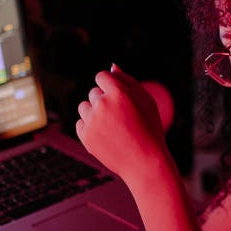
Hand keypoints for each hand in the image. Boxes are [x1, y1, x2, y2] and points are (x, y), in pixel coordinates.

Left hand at [75, 64, 168, 183]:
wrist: (144, 163)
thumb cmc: (149, 129)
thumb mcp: (146, 102)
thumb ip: (128, 81)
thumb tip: (111, 67)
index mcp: (119, 92)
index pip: (101, 77)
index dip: (110, 87)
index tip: (119, 99)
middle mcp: (102, 104)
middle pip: (93, 93)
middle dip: (104, 101)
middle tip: (121, 119)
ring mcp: (92, 121)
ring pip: (84, 107)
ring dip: (94, 113)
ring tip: (113, 127)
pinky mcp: (85, 136)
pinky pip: (80, 124)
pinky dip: (90, 128)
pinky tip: (106, 136)